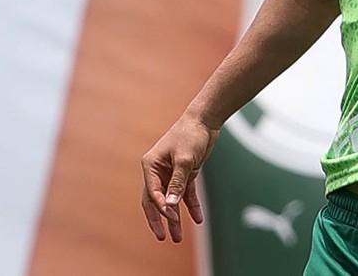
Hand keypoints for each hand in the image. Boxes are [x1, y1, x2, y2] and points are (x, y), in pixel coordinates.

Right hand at [141, 112, 219, 241]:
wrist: (206, 119)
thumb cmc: (191, 134)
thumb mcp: (184, 159)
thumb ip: (177, 183)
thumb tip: (170, 207)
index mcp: (151, 165)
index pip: (152, 192)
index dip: (160, 207)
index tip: (171, 217)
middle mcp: (158, 171)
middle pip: (156, 201)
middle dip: (160, 220)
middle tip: (163, 238)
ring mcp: (171, 173)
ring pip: (171, 201)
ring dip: (174, 219)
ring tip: (177, 238)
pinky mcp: (185, 173)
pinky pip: (186, 194)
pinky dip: (190, 206)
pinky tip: (197, 218)